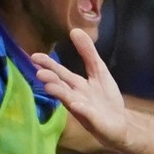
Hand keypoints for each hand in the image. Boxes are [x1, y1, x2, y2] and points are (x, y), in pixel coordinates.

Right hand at [33, 28, 129, 149]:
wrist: (119, 122)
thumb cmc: (105, 97)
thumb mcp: (99, 71)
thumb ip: (88, 53)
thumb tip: (75, 30)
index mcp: (76, 84)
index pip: (60, 72)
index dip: (49, 64)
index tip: (34, 56)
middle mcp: (75, 96)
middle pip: (60, 85)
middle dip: (50, 79)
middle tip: (38, 72)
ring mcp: (83, 109)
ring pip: (68, 99)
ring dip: (59, 92)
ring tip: (49, 85)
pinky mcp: (93, 120)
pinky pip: (86, 113)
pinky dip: (81, 108)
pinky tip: (76, 103)